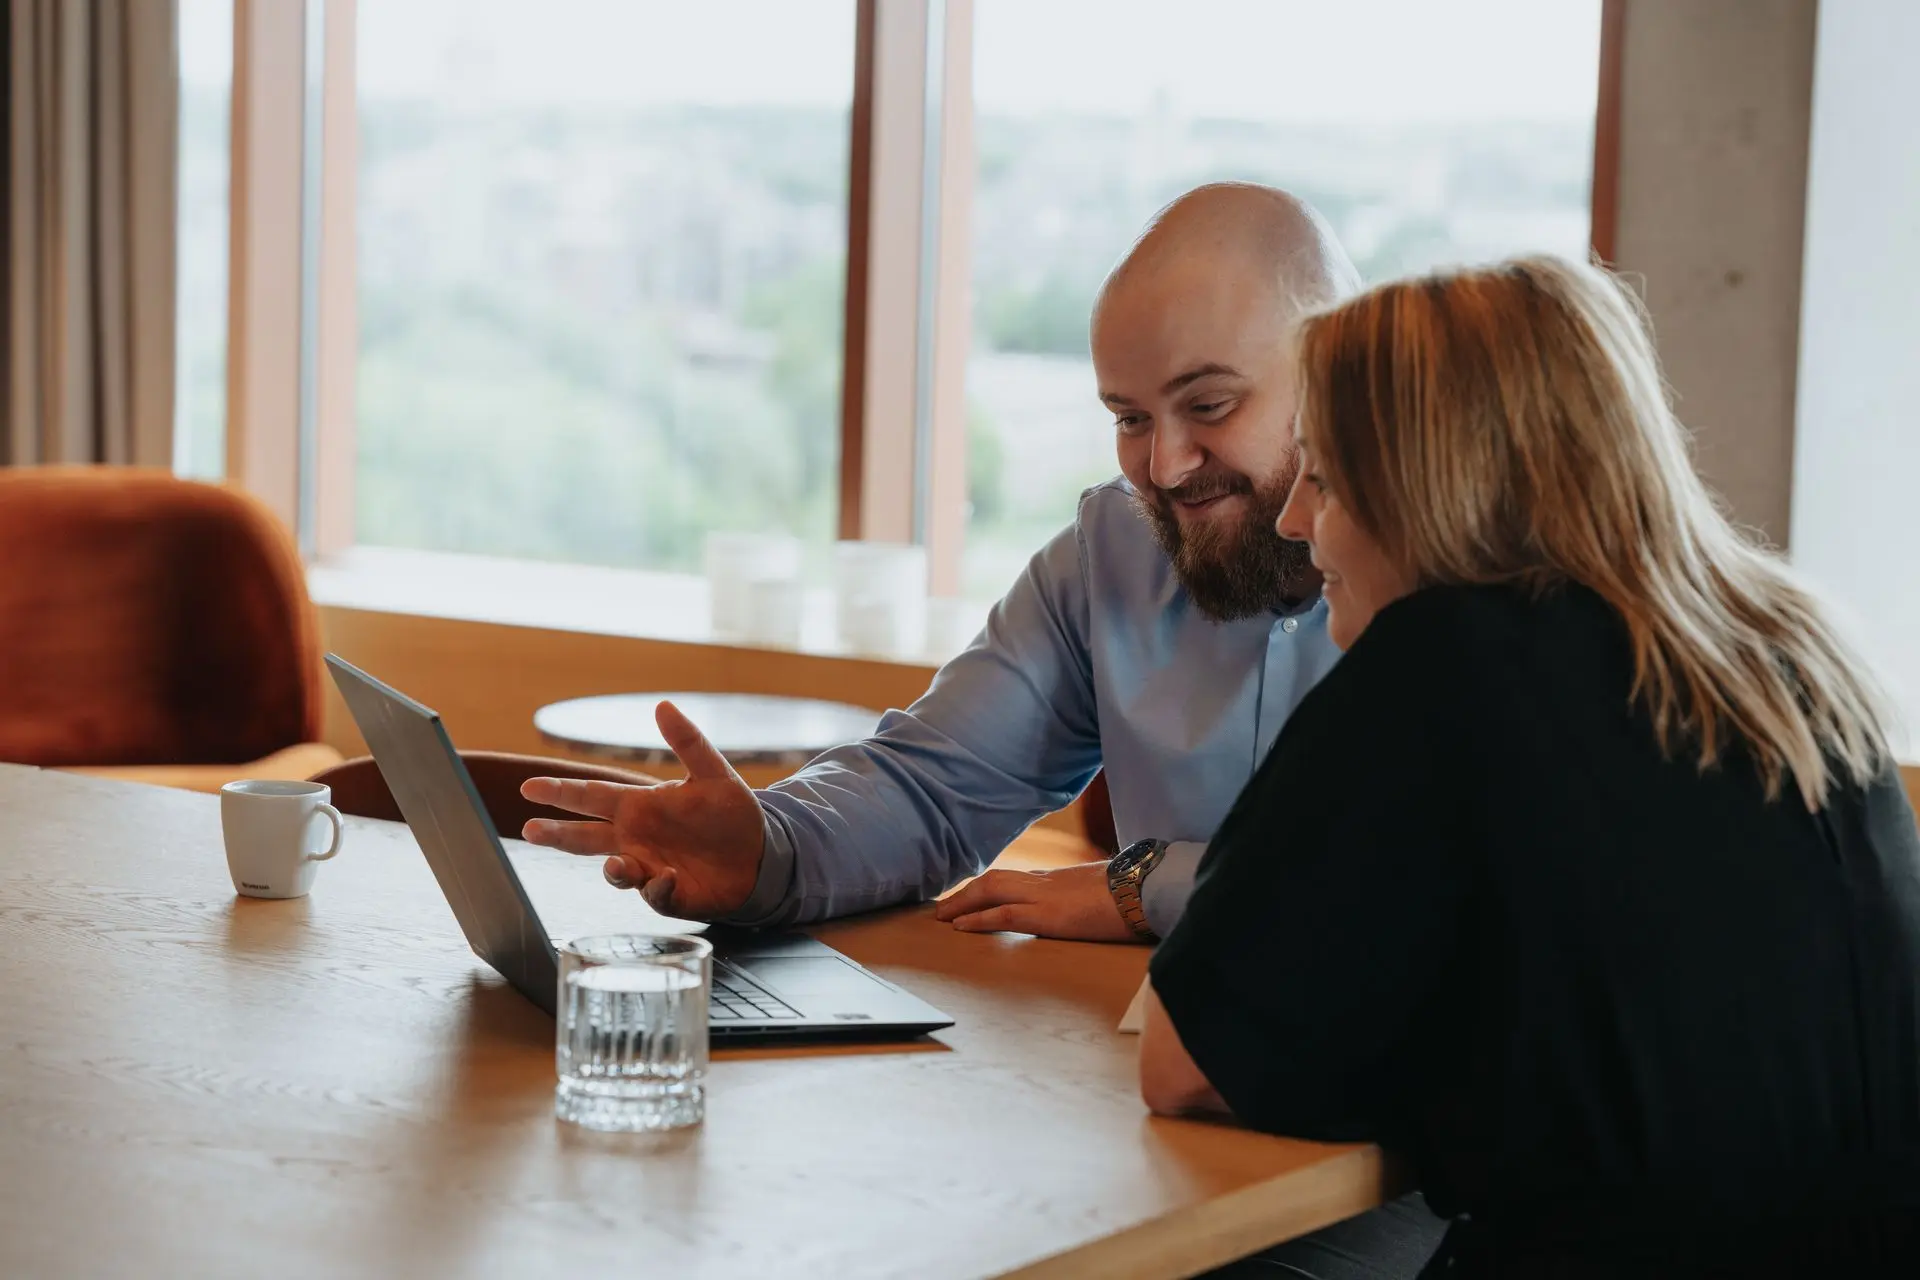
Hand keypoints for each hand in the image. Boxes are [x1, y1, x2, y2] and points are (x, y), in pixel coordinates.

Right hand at [519, 701, 765, 920]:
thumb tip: (662, 705)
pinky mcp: (671, 895)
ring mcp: (649, 868)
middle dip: (558, 835)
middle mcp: (635, 839)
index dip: (561, 791)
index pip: (591, 796)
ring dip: (614, 870)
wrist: (761, 853)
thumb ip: (688, 741)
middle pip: (586, 838)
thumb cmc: (730, 813)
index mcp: (638, 806)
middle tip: (530, 830)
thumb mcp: (713, 772)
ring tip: (618, 865)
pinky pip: (656, 894)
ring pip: (616, 872)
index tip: (529, 787)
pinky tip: (668, 878)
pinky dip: (658, 888)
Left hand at [932, 860, 1137, 941]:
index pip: (1017, 879)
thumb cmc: (1140, 892)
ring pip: (992, 890)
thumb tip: (1101, 904)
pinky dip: (979, 919)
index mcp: (1062, 879)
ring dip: (963, 902)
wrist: (1152, 888)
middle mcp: (1048, 882)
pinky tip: (961, 927)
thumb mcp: (1111, 891)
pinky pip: (1004, 914)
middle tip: (944, 907)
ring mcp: (1047, 896)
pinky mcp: (1050, 915)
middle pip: (997, 879)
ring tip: (943, 916)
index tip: (973, 895)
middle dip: (968, 892)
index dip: (990, 887)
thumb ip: (1096, 895)